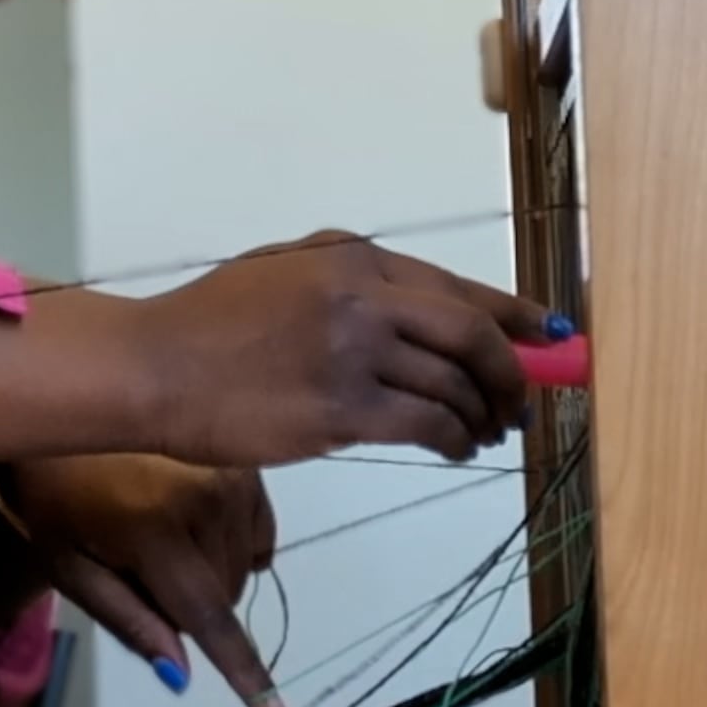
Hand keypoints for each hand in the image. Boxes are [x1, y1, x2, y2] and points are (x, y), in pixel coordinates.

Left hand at [0, 455, 292, 706]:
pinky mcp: (245, 462)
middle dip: (191, 605)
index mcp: (154, 532)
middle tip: (142, 574)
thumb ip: (128, 619)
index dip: (244, 669)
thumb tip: (180, 674)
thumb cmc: (55, 494)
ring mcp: (232, 475)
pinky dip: (238, 543)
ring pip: (247, 567)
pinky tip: (198, 522)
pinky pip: (263, 530)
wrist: (66, 404)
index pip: (208, 616)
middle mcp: (206, 502)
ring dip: (215, 574)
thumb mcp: (71, 563)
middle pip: (225, 597)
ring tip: (164, 539)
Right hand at [132, 232, 547, 467]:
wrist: (155, 368)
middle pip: (472, 335)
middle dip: (510, 374)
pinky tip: (453, 449)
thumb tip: (427, 312)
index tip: (550, 337)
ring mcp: (354, 351)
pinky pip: (425, 424)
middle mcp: (363, 296)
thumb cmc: (210, 325)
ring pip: (454, 386)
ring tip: (483, 435)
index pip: (457, 287)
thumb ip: (350, 282)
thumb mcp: (283, 273)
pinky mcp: (341, 409)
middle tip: (518, 404)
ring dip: (481, 416)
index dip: (515, 315)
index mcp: (352, 258)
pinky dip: (452, 439)